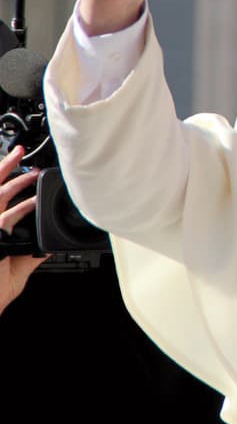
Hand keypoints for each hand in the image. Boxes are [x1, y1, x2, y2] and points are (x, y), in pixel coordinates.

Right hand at [0, 146, 45, 311]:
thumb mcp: (15, 271)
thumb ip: (29, 255)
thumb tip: (46, 245)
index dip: (4, 180)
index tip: (18, 167)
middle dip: (5, 169)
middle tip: (20, 152)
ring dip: (15, 181)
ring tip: (32, 171)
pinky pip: (5, 219)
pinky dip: (21, 209)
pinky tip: (34, 202)